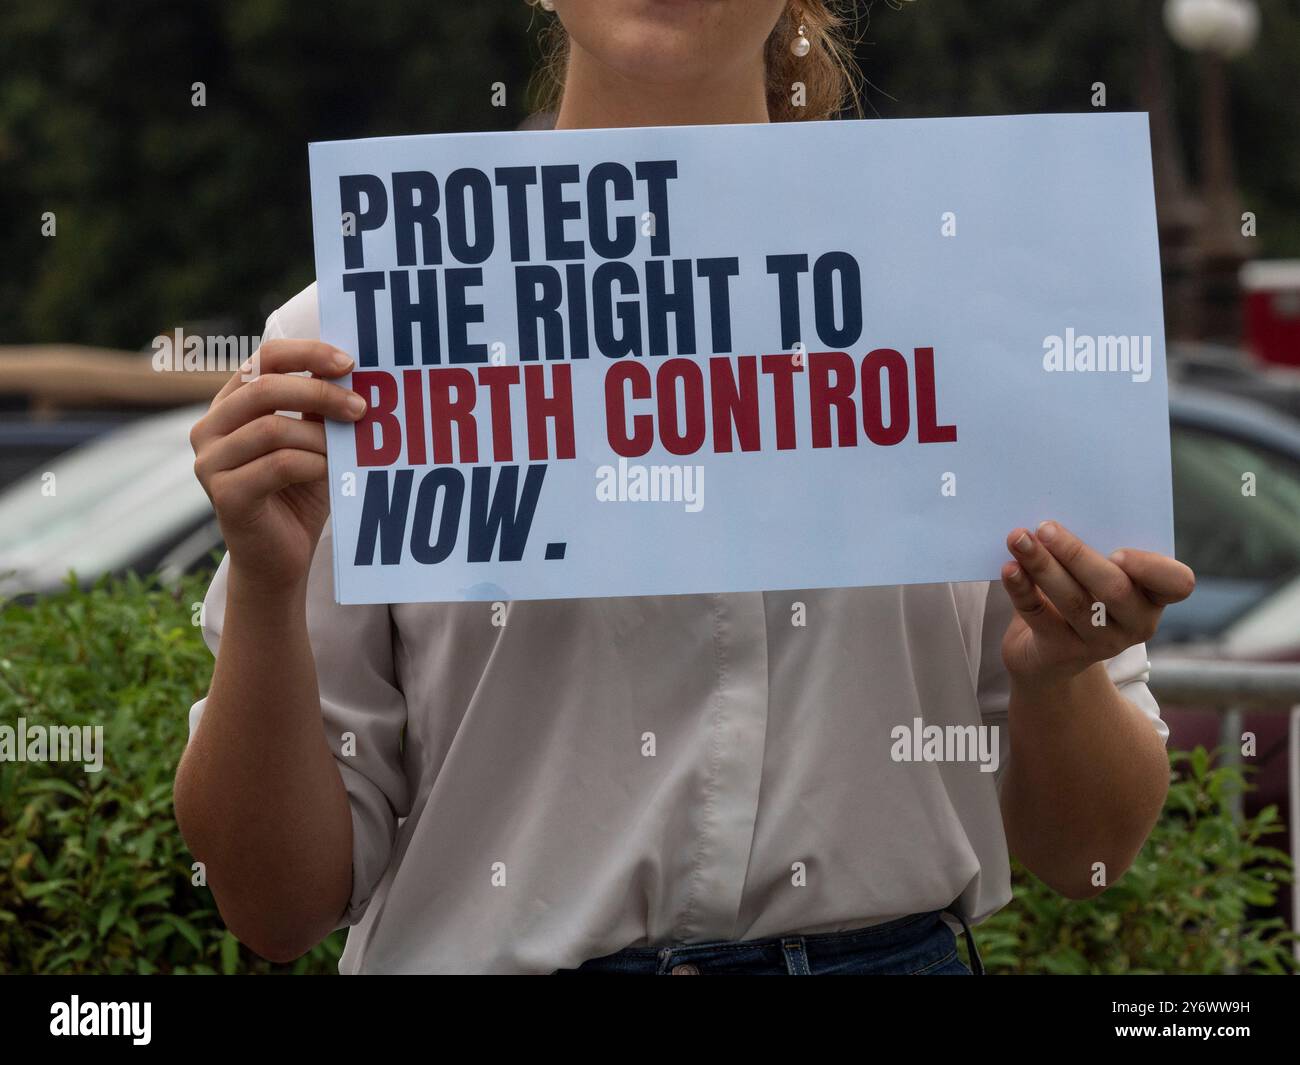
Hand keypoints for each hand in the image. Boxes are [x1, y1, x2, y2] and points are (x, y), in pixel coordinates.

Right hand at [189, 339, 366, 592]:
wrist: (281, 559)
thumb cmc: (300, 494)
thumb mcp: (314, 442)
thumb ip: (320, 409)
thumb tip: (355, 370)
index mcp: (231, 405)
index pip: (262, 359)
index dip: (306, 354)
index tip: (349, 363)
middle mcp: (210, 428)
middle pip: (264, 388)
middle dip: (321, 393)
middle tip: (362, 407)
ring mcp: (210, 461)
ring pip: (271, 428)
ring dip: (320, 436)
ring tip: (350, 449)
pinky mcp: (224, 494)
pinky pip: (277, 465)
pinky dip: (313, 464)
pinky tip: (332, 471)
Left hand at [999, 520, 1194, 685]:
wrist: (1048, 654)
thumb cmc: (1080, 593)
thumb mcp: (1095, 571)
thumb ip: (1095, 545)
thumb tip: (1060, 508)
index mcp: (1155, 595)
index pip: (1177, 584)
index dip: (1151, 568)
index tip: (1117, 551)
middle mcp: (1136, 622)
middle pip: (1113, 588)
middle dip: (1076, 554)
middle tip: (1045, 527)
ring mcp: (1100, 642)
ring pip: (1072, 601)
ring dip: (1042, 565)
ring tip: (1018, 539)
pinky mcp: (1062, 652)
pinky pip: (1039, 616)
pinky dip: (1021, 588)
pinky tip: (1009, 568)